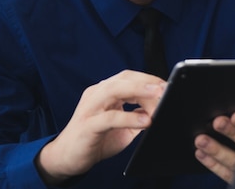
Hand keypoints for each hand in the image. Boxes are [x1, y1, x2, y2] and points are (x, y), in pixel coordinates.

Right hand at [35, 70, 165, 184]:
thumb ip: (139, 114)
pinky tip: (145, 121)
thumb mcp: (124, 125)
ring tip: (158, 97)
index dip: (149, 79)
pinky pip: (110, 118)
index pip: (129, 77)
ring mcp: (90, 108)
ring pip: (114, 90)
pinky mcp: (87, 125)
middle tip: (165, 88)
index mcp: (105, 91)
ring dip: (139, 91)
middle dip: (147, 81)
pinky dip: (129, 117)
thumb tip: (162, 109)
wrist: (67, 157)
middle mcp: (96, 94)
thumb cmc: (96, 138)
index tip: (167, 85)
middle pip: (123, 79)